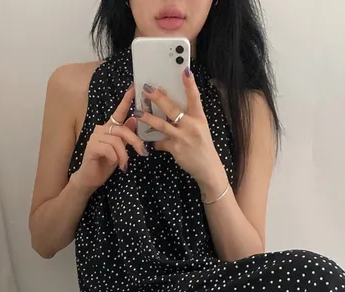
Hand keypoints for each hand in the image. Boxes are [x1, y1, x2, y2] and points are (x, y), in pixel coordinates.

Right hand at [72, 85, 146, 193]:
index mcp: (110, 128)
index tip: (134, 88)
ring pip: (117, 141)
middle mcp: (102, 129)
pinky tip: (112, 163)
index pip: (119, 112)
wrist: (90, 179)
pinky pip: (109, 149)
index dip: (126, 100)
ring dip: (123, 155)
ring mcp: (95, 136)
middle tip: (142, 152)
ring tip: (123, 165)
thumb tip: (134, 119)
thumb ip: (126, 136)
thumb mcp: (120, 150)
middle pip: (123, 129)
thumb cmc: (105, 165)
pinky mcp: (92, 146)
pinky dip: (114, 158)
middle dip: (135, 141)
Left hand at [137, 70, 228, 196]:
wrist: (207, 168)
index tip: (184, 70)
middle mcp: (191, 125)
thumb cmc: (202, 145)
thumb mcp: (200, 128)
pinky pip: (160, 142)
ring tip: (137, 112)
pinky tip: (150, 141)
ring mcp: (183, 137)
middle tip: (147, 88)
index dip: (190, 84)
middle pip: (172, 108)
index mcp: (199, 117)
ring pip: (162, 124)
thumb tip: (171, 107)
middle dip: (158, 97)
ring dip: (148, 118)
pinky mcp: (176, 149)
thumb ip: (188, 117)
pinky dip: (155, 141)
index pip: (195, 97)